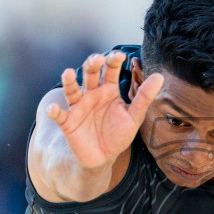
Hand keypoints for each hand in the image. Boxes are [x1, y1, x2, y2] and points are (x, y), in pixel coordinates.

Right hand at [48, 51, 163, 170]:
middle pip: (89, 74)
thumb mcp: (134, 116)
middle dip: (91, 64)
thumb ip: (144, 97)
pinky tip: (53, 109)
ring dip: (68, 81)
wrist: (104, 157)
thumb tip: (159, 76)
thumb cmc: (118, 134)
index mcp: (108, 90)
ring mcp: (78, 106)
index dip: (113, 61)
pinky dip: (54, 111)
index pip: (109, 70)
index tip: (120, 55)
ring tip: (68, 73)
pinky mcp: (68, 121)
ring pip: (72, 90)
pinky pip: (59, 115)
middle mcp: (92, 94)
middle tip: (97, 59)